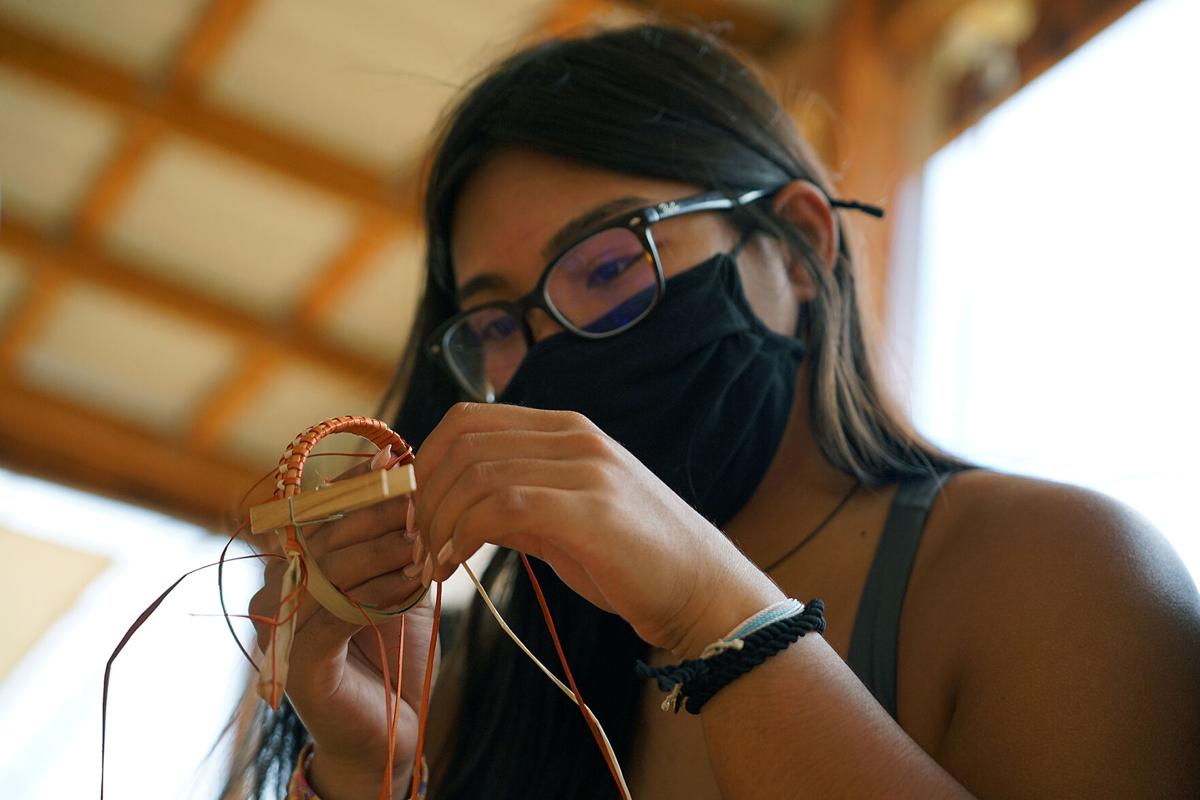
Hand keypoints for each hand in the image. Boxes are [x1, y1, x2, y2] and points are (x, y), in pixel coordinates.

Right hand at [248, 447, 437, 797]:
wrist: (393, 726)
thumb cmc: (395, 648)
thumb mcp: (399, 578)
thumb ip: (394, 531)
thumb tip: (404, 464)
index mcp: (297, 563)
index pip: (321, 510)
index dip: (357, 483)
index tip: (398, 457)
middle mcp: (281, 589)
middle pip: (326, 534)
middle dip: (378, 511)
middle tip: (421, 495)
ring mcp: (284, 625)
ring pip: (332, 570)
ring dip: (383, 549)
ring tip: (425, 539)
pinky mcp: (299, 662)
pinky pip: (338, 614)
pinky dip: (378, 594)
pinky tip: (413, 583)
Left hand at [412, 403, 781, 658]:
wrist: (703, 591)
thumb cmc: (635, 561)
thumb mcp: (566, 519)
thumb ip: (517, 502)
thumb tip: (457, 506)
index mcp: (569, 430)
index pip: (470, 420)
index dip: (427, 461)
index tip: (414, 509)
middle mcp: (576, 437)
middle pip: (465, 442)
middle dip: (425, 495)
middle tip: (416, 543)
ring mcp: (587, 469)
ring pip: (477, 474)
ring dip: (438, 523)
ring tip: (431, 564)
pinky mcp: (591, 509)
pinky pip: (501, 507)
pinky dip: (462, 537)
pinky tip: (454, 567)